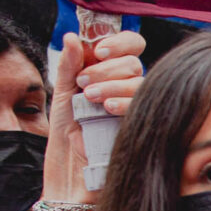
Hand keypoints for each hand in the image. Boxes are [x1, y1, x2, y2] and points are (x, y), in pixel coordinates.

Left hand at [43, 31, 145, 203]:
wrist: (73, 174)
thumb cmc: (67, 136)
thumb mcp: (63, 95)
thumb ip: (69, 65)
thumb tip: (73, 36)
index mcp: (110, 74)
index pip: (130, 47)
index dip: (118, 43)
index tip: (97, 51)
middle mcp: (128, 88)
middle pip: (134, 63)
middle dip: (108, 68)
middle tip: (84, 84)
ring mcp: (139, 107)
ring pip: (141, 81)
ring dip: (113, 84)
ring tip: (90, 99)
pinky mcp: (146, 125)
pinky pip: (147, 105)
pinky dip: (126, 101)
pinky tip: (108, 108)